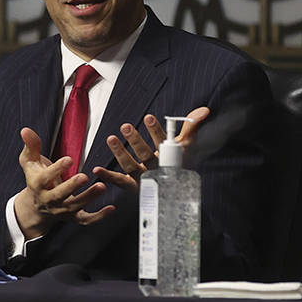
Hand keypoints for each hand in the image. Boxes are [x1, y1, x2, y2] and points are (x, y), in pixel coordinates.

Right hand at [13, 127, 114, 238]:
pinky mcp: (73, 218)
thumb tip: (26, 130)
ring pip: (74, 207)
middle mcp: (49, 200)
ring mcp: (62, 210)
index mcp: (37, 185)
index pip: (45, 178)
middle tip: (85, 177)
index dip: (56, 169)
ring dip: (89, 198)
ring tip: (102, 186)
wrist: (36, 207)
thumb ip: (31, 146)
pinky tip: (111, 208)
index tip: (69, 159)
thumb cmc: (37, 178)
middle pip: (59, 196)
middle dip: (72, 187)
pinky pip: (86, 220)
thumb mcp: (31, 161)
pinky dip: (99, 216)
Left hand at [93, 106, 210, 191]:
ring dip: (120, 152)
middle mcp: (156, 168)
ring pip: (130, 166)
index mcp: (169, 157)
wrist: (175, 191)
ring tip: (111, 138)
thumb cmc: (178, 161)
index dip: (155, 130)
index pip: (163, 142)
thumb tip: (204, 110)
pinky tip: (97, 169)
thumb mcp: (185, 144)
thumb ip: (191, 126)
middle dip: (135, 141)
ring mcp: (144, 178)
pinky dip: (108, 176)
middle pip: (145, 154)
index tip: (148, 118)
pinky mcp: (132, 186)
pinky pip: (120, 181)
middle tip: (125, 127)